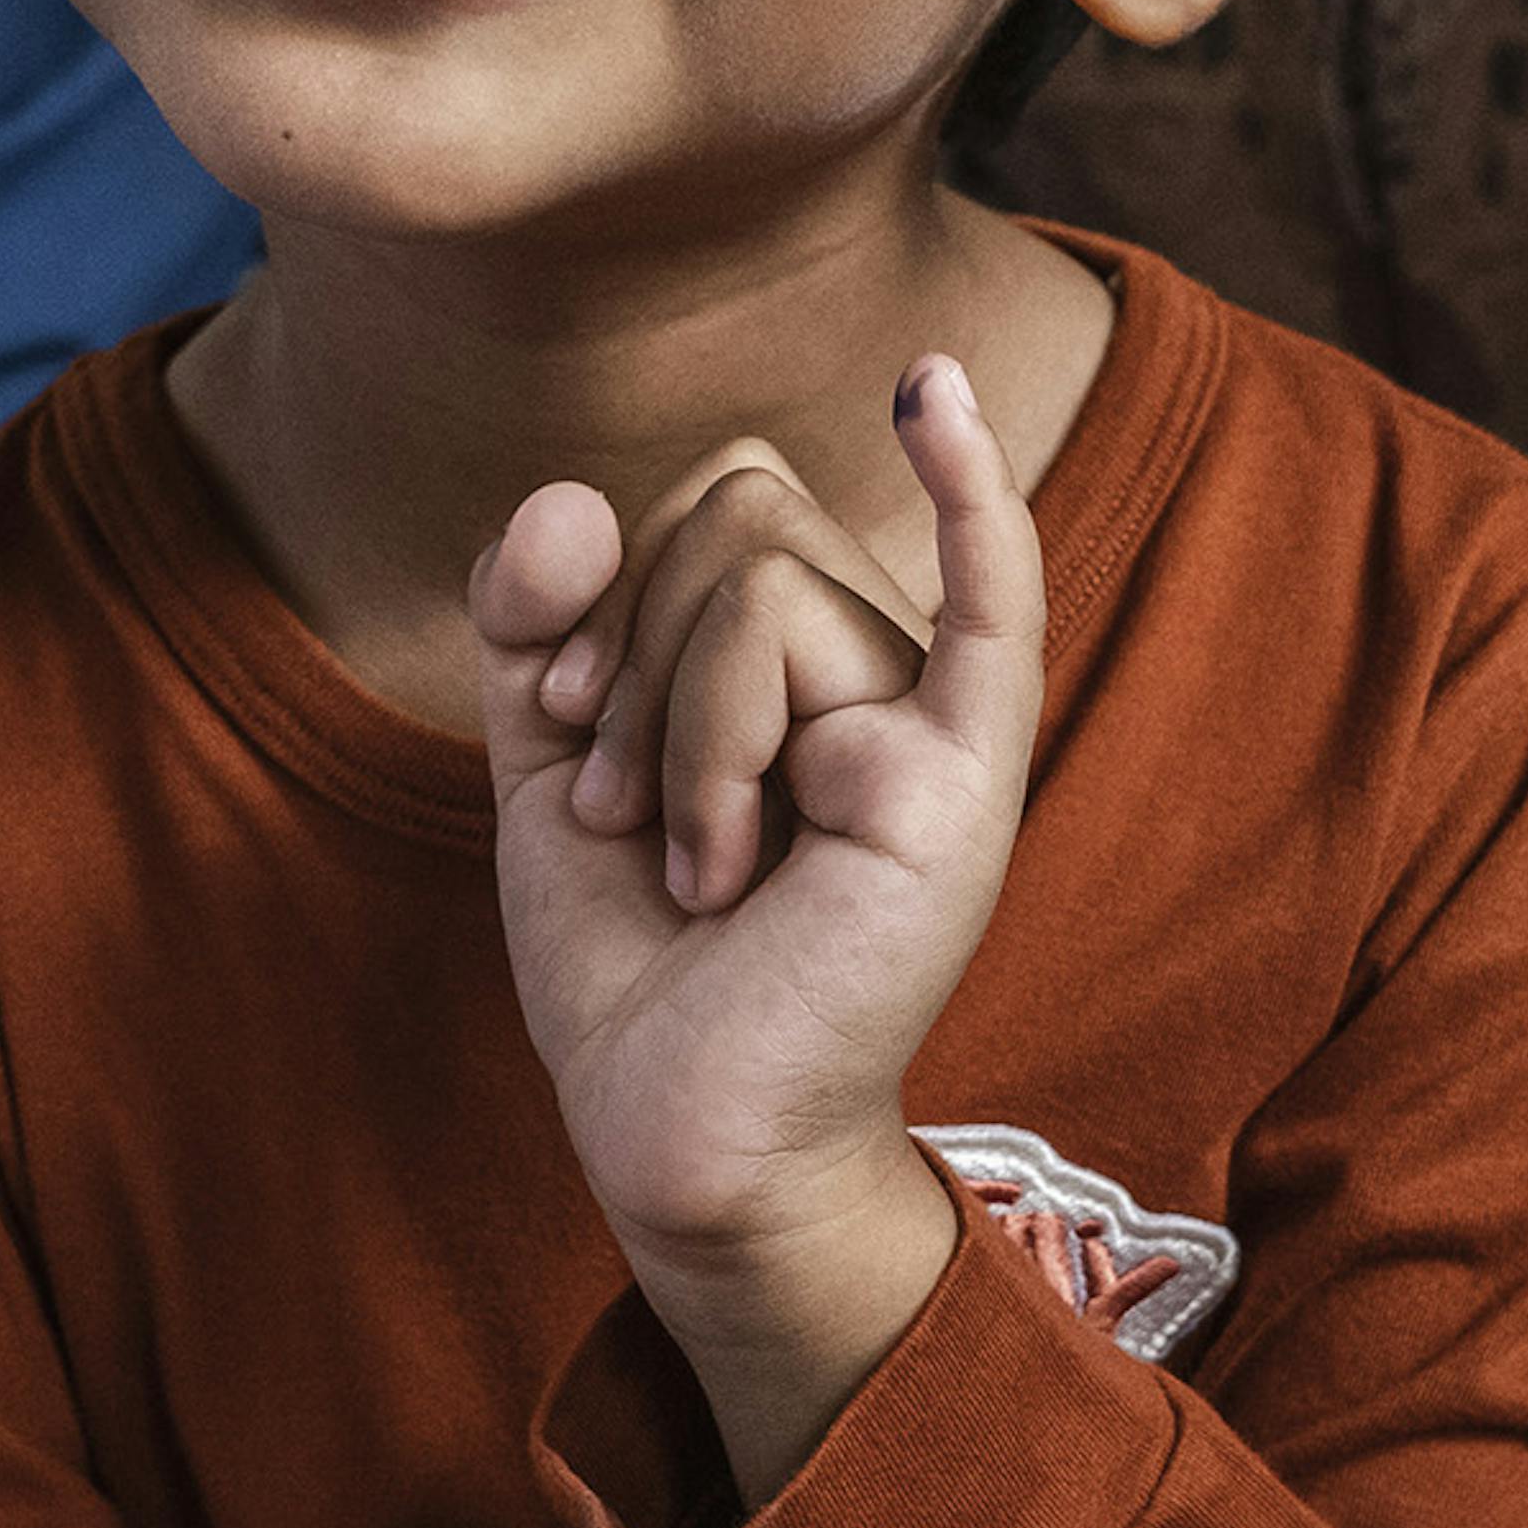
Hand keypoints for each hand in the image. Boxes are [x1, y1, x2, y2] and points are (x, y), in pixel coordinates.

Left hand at [482, 359, 1043, 1502]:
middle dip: (636, 663)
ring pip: (767, 583)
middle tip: (633, 823)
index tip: (569, 732)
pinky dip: (968, 491)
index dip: (608, 595)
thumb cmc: (639, 967)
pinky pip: (986, 602)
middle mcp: (891, 663)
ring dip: (678, 736)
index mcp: (812, 648)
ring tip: (700, 872)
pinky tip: (929, 391)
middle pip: (742, 516)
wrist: (679, 1135)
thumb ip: (541, 612)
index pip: (716, 500)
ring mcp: (936, 717)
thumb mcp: (557, 760)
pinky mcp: (959, 785)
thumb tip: (579, 497)